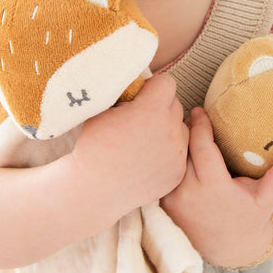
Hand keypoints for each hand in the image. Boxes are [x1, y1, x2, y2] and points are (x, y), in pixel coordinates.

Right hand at [70, 73, 188, 217]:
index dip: (152, 87)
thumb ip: (124, 92)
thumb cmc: (92, 146)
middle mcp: (170, 130)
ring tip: (143, 141)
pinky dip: (168, 152)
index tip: (139, 98)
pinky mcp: (178, 172)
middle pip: (175, 105)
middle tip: (138, 120)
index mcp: (152, 110)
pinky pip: (180, 151)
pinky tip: (146, 159)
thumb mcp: (103, 109)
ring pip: (180, 128)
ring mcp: (177, 154)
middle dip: (159, 108)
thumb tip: (135, 81)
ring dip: (167, 129)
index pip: (167, 83)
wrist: (93, 190)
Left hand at [161, 107, 272, 267]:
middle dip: (184, 130)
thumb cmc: (248, 218)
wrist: (226, 248)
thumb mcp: (265, 201)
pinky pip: (162, 174)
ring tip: (178, 128)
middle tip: (189, 114)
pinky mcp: (163, 204)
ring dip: (173, 145)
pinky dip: (166, 161)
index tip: (200, 111)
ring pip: (169, 161)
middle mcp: (189, 193)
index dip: (200, 126)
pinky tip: (171, 149)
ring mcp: (172, 200)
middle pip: (181, 150)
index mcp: (214, 187)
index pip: (201, 146)